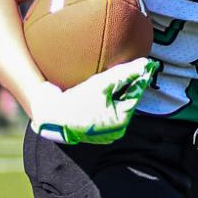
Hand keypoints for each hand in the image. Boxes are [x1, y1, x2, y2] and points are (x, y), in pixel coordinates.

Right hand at [30, 57, 155, 145]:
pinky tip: (102, 90)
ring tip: (116, 77)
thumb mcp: (102, 84)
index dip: (140, 78)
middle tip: (132, 68)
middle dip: (128, 85)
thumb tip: (144, 65)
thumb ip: (124, 74)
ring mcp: (104, 132)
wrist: (50, 116)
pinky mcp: (94, 130)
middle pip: (126, 101)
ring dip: (117, 93)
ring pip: (116, 107)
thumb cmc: (76, 102)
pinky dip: (106, 101)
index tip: (147, 64)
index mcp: (120, 121)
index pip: (135, 94)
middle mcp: (115, 130)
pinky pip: (105, 113)